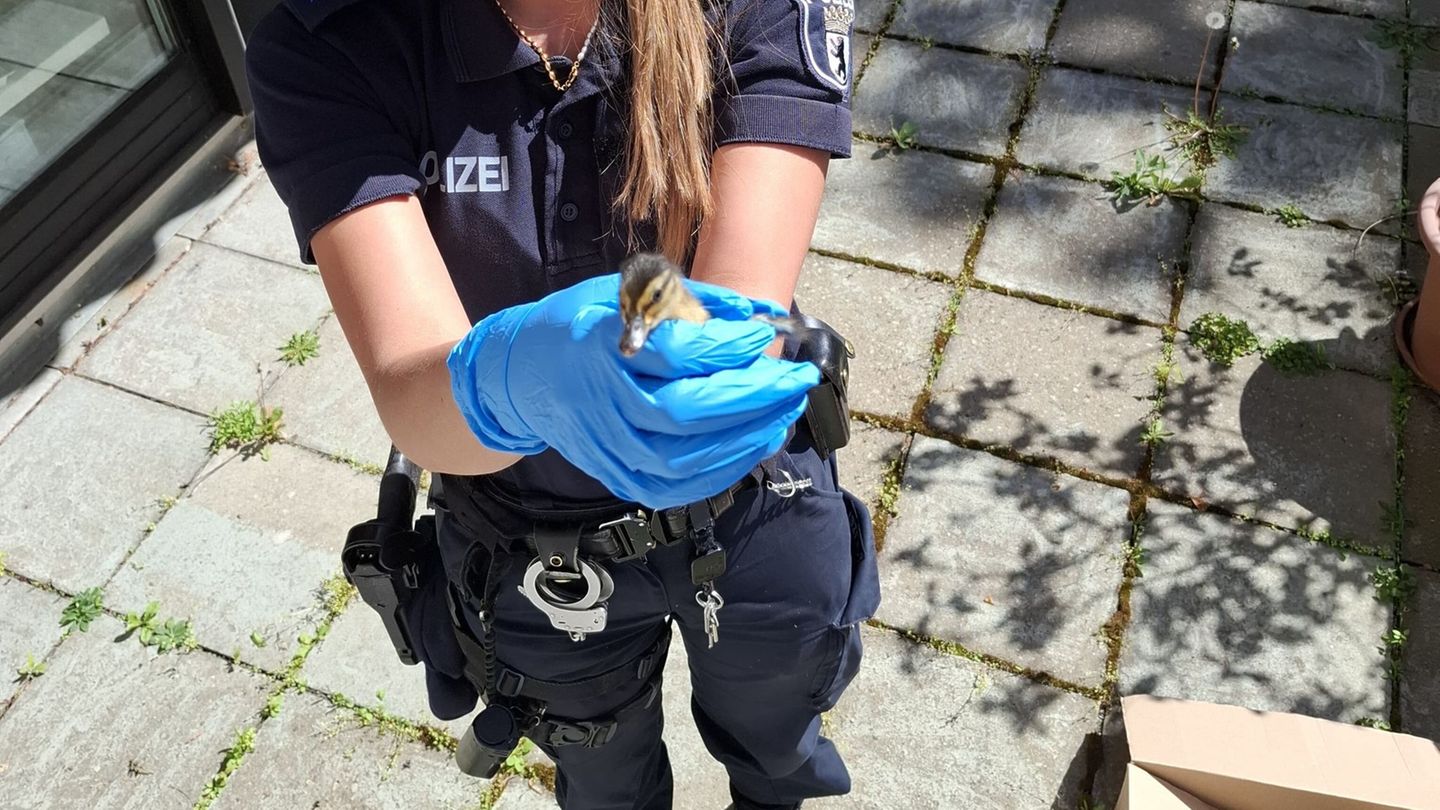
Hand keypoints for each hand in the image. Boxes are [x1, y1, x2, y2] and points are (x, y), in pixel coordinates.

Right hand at [447, 274, 817, 506]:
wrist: (519, 378)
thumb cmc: (578, 326)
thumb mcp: (622, 291)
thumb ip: (691, 298)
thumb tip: (758, 312)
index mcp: (601, 347)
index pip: (673, 355)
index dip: (725, 348)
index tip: (761, 333)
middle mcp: (603, 402)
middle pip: (687, 413)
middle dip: (753, 398)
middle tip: (796, 379)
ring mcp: (609, 447)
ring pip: (687, 458)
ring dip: (747, 437)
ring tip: (785, 412)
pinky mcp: (618, 476)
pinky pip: (678, 486)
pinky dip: (723, 469)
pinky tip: (754, 444)